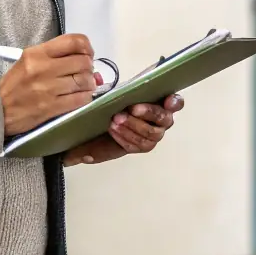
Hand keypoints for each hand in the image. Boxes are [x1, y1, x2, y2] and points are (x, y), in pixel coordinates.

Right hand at [0, 34, 96, 134]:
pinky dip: (85, 97)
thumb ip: (54, 56)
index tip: (88, 53)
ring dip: (89, 83)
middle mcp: (43, 68)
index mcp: (37, 53)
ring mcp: (48, 89)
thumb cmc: (14, 84)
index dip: (86, 47)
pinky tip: (81, 96)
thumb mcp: (28, 60)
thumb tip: (84, 57)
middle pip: (82, 62)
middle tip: (86, 71)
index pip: (73, 41)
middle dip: (89, 67)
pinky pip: (79, 100)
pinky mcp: (50, 107)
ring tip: (85, 85)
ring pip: (83, 81)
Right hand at [64, 94, 183, 166]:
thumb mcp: (99, 136)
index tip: (111, 128)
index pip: (138, 145)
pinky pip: (177, 104)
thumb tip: (78, 158)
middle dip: (132, 128)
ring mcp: (163, 117)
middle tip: (116, 118)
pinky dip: (173, 104)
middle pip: (150, 135)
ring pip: (161, 121)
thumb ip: (90, 149)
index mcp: (140, 142)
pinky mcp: (169, 101)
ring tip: (132, 108)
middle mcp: (155, 132)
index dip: (126, 139)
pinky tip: (166, 100)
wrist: (123, 97)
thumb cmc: (112, 119)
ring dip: (146, 115)